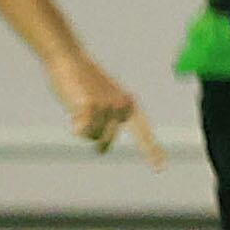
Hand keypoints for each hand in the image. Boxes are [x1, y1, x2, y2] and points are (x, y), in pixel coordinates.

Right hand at [47, 50, 161, 164]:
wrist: (69, 59)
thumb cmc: (84, 81)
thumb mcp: (103, 100)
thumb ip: (108, 120)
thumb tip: (102, 146)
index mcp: (129, 104)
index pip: (143, 132)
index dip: (151, 151)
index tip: (159, 169)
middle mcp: (121, 106)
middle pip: (106, 141)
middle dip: (99, 144)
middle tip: (98, 143)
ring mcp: (106, 106)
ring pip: (91, 137)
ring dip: (82, 127)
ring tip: (79, 107)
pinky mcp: (90, 106)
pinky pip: (81, 132)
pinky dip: (74, 125)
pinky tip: (72, 106)